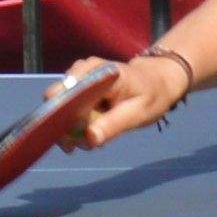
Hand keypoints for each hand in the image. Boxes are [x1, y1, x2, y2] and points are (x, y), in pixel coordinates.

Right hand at [41, 49, 190, 154]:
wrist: (157, 81)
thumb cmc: (151, 95)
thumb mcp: (138, 113)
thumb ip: (113, 125)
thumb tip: (88, 138)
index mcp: (100, 72)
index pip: (68, 92)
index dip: (60, 115)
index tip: (67, 141)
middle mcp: (84, 70)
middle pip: (59, 101)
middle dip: (67, 127)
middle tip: (83, 146)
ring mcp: (79, 76)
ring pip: (62, 107)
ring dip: (72, 128)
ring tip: (91, 142)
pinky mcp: (78, 86)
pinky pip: (69, 107)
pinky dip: (77, 123)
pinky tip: (91, 132)